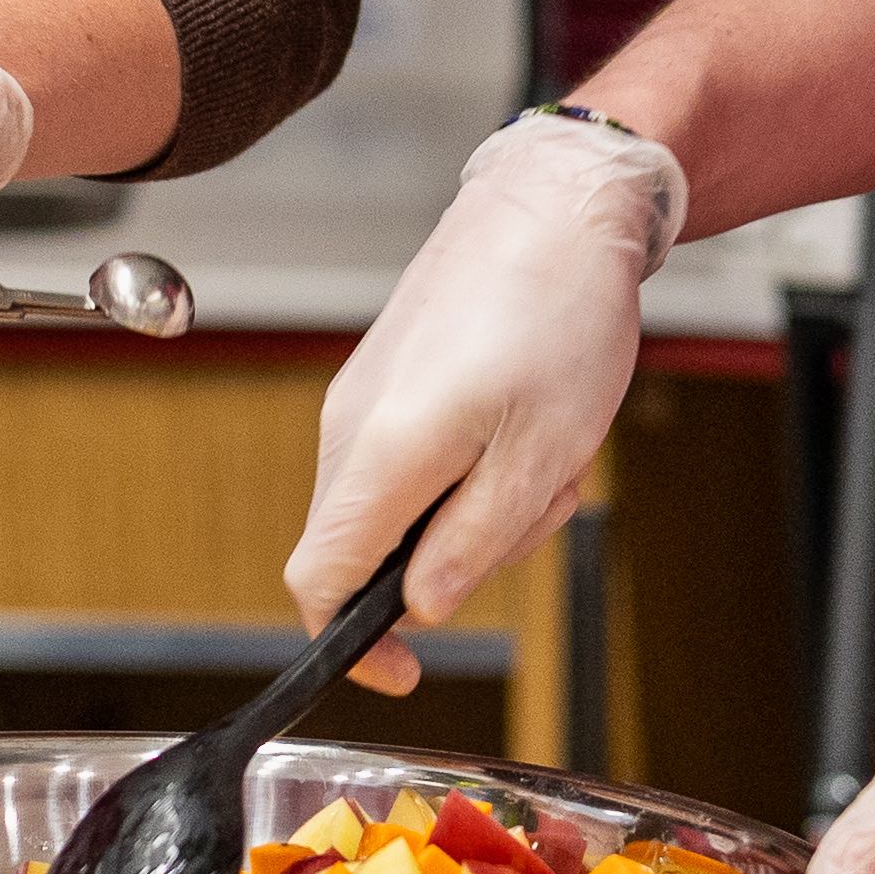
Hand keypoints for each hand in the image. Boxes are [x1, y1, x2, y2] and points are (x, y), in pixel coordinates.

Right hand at [285, 108, 681, 691]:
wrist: (554, 205)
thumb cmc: (558, 315)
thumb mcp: (543, 453)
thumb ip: (472, 542)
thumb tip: (420, 607)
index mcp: (382, 453)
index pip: (316, 580)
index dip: (350, 644)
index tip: (406, 669)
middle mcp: (350, 426)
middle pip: (366, 550)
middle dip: (451, 560)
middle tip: (536, 505)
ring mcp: (362, 398)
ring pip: (397, 506)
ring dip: (475, 508)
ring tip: (546, 451)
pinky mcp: (385, 378)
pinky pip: (409, 460)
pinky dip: (468, 467)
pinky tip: (527, 422)